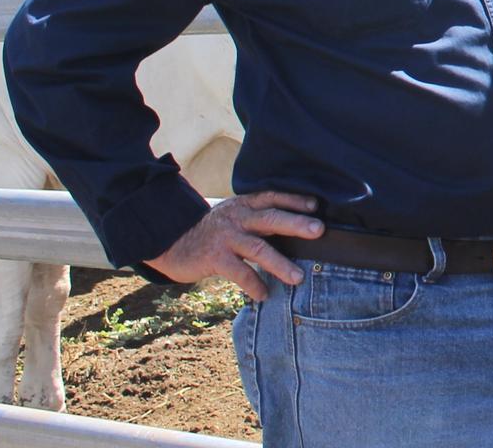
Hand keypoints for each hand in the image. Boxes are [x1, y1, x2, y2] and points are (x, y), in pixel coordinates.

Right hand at [144, 190, 323, 300]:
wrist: (174, 241)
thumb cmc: (214, 231)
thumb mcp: (234, 216)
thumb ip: (257, 219)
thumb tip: (294, 228)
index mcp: (244, 205)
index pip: (272, 197)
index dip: (294, 200)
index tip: (315, 205)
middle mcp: (237, 217)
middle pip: (270, 218)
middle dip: (296, 224)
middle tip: (318, 230)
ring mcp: (225, 237)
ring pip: (258, 248)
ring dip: (280, 263)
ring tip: (298, 277)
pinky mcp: (214, 257)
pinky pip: (239, 272)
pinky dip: (253, 284)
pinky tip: (264, 294)